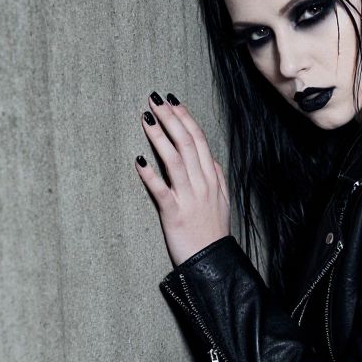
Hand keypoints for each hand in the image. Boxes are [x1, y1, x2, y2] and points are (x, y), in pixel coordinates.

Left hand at [134, 92, 231, 266]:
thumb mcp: (223, 202)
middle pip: (186, 143)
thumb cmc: (214, 232)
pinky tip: (138, 159)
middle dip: (170, 119)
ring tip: (146, 118)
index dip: (185, 118)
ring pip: (174, 160)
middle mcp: (202, 184)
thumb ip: (218, 179)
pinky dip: (149, 174)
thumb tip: (211, 160)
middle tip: (154, 100)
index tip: (172, 101)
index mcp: (211, 178)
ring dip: (159, 137)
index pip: (199, 140)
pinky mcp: (174, 214)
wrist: (212, 261)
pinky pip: (161, 191)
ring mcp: (189, 198)